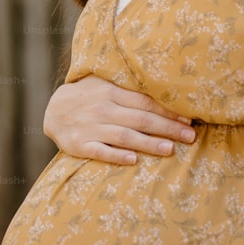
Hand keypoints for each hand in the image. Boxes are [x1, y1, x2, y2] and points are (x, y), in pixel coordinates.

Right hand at [43, 76, 196, 164]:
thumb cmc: (88, 97)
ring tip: (170, 149)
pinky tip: (134, 160)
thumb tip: (165, 89)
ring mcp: (91, 128)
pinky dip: (116, 155)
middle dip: (167, 128)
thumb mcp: (105, 84)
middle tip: (190, 137)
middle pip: (140, 119)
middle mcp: (103, 109)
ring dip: (148, 143)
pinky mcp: (80, 145)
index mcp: (111, 92)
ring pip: (124, 136)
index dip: (168, 111)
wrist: (52, 110)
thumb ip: (129, 87)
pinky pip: (100, 151)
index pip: (145, 102)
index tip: (188, 120)